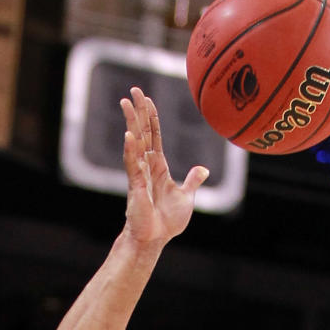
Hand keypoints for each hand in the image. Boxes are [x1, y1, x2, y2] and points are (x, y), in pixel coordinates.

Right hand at [121, 88, 208, 246]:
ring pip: (134, 143)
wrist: (155, 240)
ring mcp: (140, 175)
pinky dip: (131, 150)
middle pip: (142, 133)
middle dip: (138, 111)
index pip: (154, 136)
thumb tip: (203, 169)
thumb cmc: (167, 222)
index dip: (151, 117)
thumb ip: (193, 181)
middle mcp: (146, 166)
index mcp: (158, 167)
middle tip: (133, 89)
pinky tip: (129, 135)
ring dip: (131, 122)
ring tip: (125, 103)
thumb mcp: (186, 197)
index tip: (147, 98)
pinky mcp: (136, 187)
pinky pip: (133, 165)